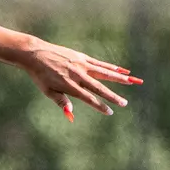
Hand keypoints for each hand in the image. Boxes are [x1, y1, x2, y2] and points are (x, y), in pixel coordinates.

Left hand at [21, 39, 140, 120]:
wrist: (36, 54)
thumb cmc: (40, 75)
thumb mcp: (47, 90)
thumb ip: (60, 101)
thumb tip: (70, 115)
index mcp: (69, 85)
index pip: (88, 98)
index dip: (99, 105)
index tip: (109, 112)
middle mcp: (78, 75)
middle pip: (99, 87)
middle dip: (113, 96)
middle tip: (125, 103)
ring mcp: (81, 64)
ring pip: (104, 73)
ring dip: (119, 78)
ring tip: (132, 82)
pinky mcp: (82, 57)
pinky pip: (100, 64)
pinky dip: (112, 67)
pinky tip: (122, 70)